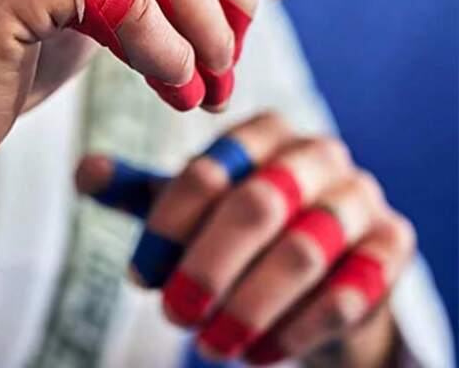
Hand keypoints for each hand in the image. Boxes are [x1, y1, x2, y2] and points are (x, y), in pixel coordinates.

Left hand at [76, 112, 415, 365]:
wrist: (323, 262)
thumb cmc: (243, 227)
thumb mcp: (191, 206)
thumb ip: (141, 190)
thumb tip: (84, 172)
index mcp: (262, 132)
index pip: (210, 167)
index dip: (169, 224)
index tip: (140, 275)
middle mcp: (315, 153)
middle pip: (257, 205)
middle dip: (209, 266)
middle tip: (173, 313)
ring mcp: (359, 195)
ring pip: (303, 249)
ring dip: (250, 305)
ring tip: (208, 344)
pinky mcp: (393, 244)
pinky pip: (350, 289)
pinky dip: (298, 328)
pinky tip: (259, 354)